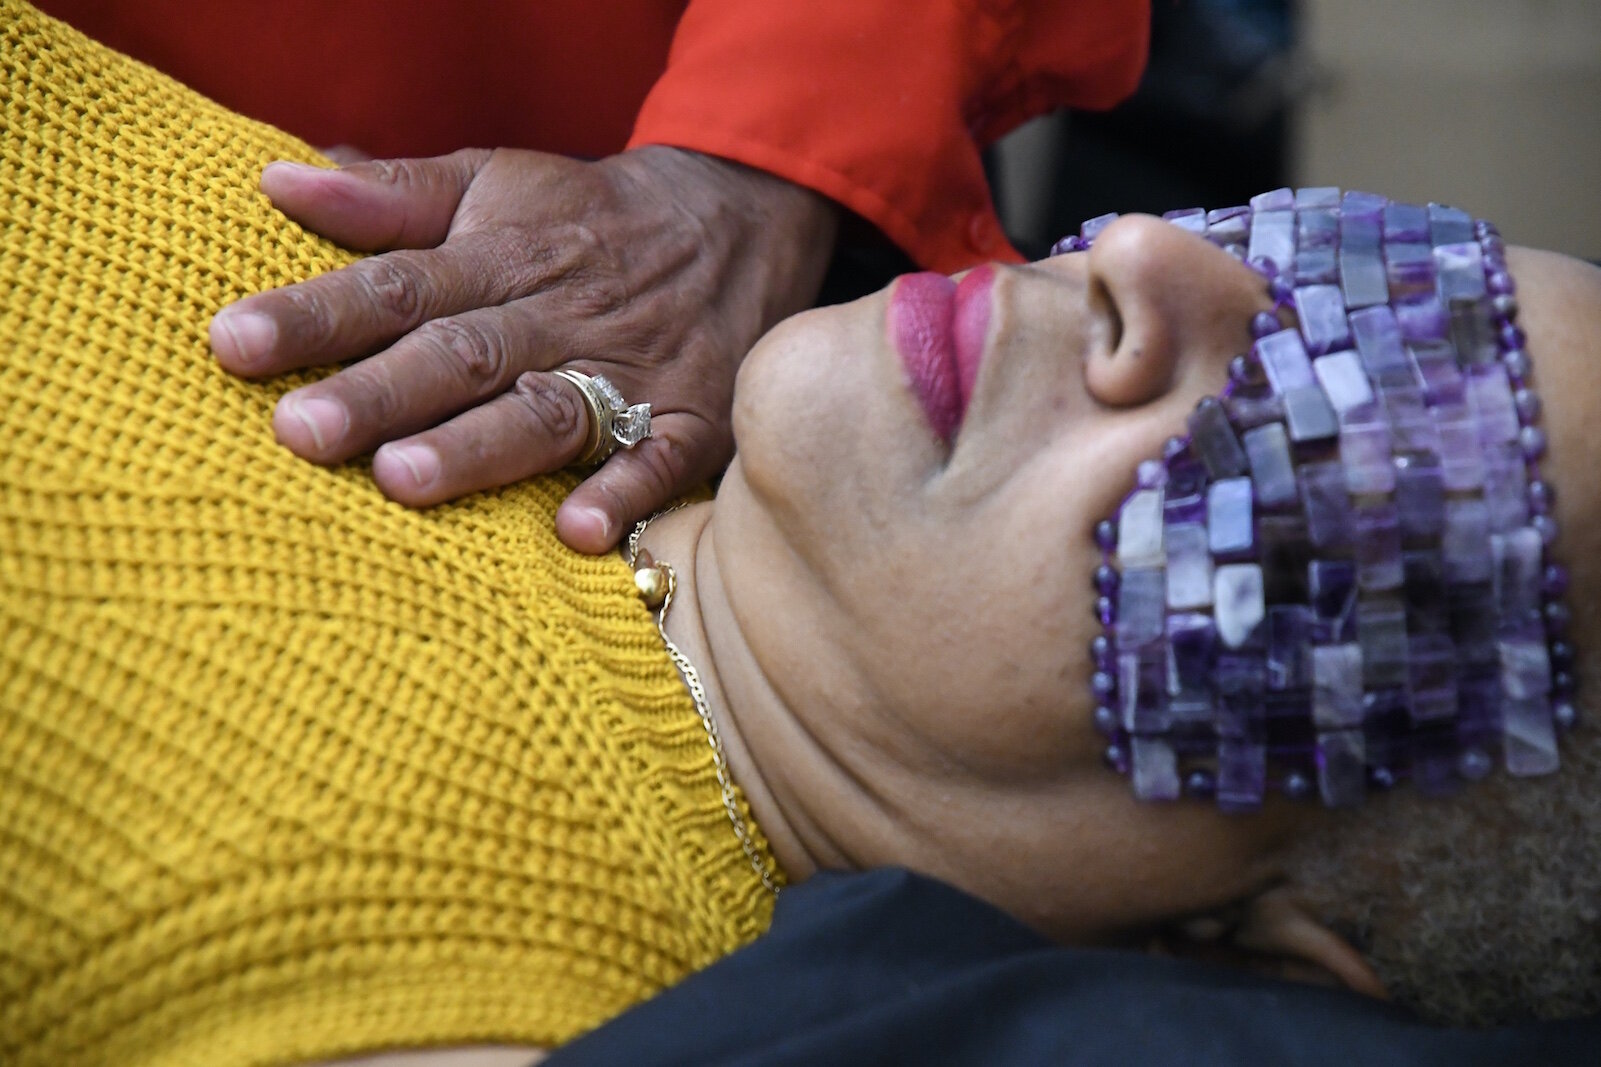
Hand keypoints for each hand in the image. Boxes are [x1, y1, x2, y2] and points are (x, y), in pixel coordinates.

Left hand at [209, 146, 837, 550]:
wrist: (736, 222)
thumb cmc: (587, 217)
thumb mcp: (497, 181)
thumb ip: (393, 195)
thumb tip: (277, 181)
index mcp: (500, 255)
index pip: (398, 283)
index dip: (318, 312)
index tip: (232, 343)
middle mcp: (557, 314)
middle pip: (461, 354)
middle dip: (380, 392)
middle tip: (298, 432)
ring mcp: (626, 370)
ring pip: (546, 411)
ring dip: (479, 447)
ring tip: (404, 481)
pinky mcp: (690, 420)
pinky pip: (661, 459)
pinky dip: (625, 492)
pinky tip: (579, 533)